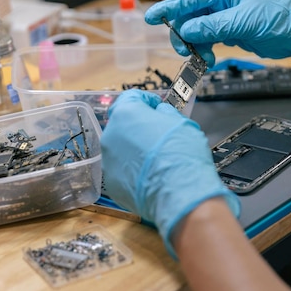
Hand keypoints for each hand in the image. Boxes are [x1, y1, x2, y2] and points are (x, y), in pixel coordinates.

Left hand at [100, 90, 239, 257]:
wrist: (179, 193)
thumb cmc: (181, 153)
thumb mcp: (180, 122)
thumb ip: (165, 113)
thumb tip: (159, 113)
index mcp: (126, 114)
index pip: (131, 97)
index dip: (146, 100)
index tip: (157, 106)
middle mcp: (110, 135)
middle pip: (124, 124)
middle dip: (139, 126)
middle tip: (159, 134)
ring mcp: (108, 161)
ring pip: (121, 149)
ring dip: (135, 149)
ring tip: (156, 159)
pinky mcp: (112, 183)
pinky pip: (123, 171)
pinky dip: (134, 171)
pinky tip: (152, 176)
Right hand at [145, 0, 290, 67]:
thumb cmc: (280, 17)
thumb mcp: (244, 21)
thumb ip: (213, 27)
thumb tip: (186, 31)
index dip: (168, 8)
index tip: (150, 19)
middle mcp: (221, 1)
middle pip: (189, 17)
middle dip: (183, 34)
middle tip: (185, 50)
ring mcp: (225, 17)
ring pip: (197, 31)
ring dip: (195, 46)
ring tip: (203, 58)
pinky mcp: (231, 32)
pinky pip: (208, 41)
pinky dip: (205, 50)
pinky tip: (208, 59)